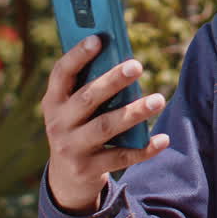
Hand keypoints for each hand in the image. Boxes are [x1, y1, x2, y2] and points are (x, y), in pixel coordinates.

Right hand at [42, 35, 169, 214]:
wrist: (66, 179)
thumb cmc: (78, 128)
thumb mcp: (74, 109)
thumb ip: (90, 86)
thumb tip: (124, 59)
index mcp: (53, 101)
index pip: (61, 73)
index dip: (78, 55)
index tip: (98, 39)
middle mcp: (58, 123)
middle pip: (88, 98)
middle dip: (113, 81)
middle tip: (137, 65)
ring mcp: (71, 148)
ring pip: (105, 127)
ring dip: (133, 112)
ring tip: (159, 99)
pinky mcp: (88, 169)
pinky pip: (120, 157)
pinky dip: (143, 149)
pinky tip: (163, 139)